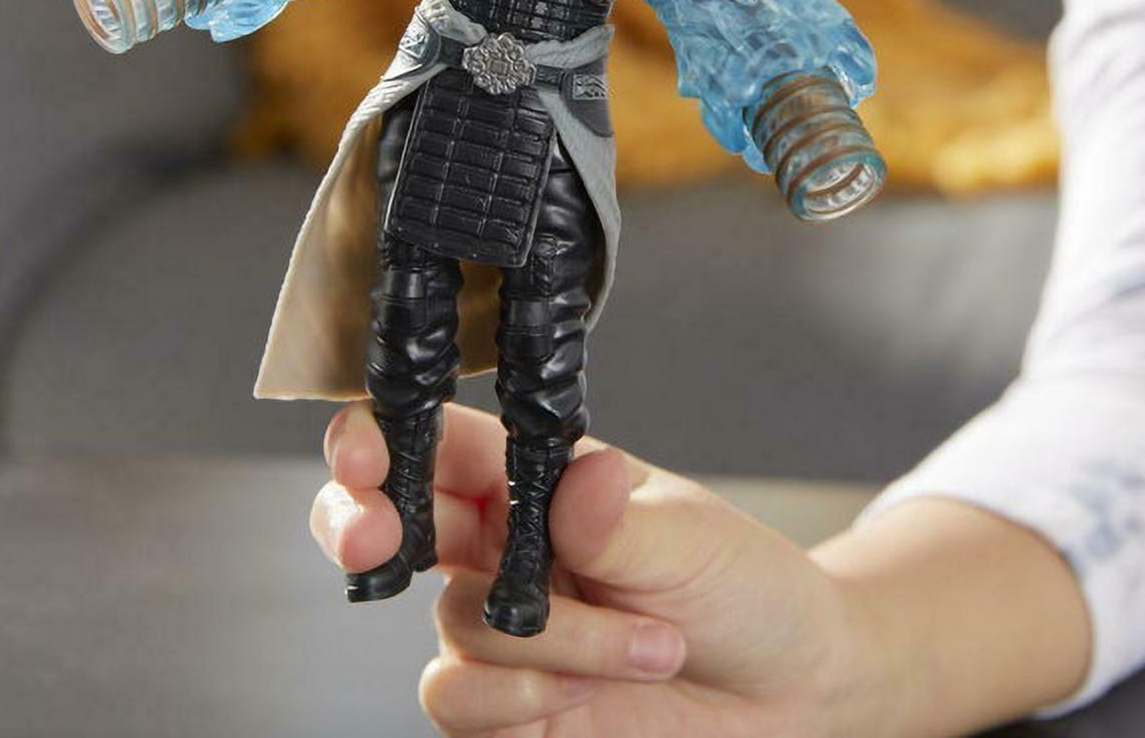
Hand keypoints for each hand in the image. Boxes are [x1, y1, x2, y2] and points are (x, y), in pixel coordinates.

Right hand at [310, 401, 876, 736]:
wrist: (787, 693)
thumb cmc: (742, 586)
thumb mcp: (689, 536)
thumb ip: (616, 516)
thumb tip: (578, 477)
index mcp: (534, 478)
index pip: (434, 441)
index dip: (378, 438)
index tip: (363, 459)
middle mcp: (501, 546)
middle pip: (384, 521)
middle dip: (357, 522)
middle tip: (372, 538)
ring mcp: (500, 627)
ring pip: (451, 623)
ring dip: (549, 640)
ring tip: (647, 645)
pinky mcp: (507, 705)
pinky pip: (455, 699)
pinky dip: (516, 699)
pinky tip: (582, 696)